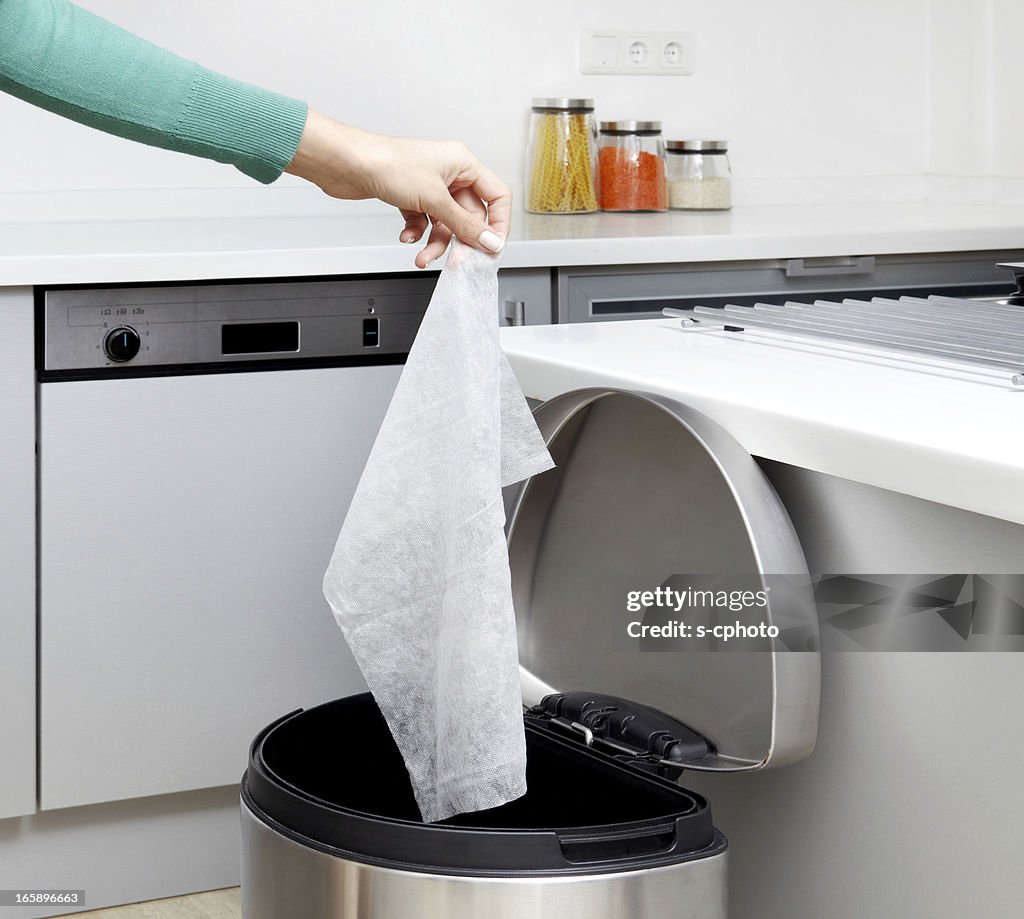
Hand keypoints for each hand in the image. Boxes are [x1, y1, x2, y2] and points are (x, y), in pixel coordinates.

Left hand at [284, 109, 509, 267]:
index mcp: (463, 164)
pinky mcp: (411, 197)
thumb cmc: (387, 164)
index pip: (497, 196)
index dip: (499, 224)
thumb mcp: (434, 199)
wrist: (347, 164)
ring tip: (423, 256)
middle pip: (469, 216)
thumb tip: (490, 242)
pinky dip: (418, 233)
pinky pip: (425, 222)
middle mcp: (449, 174)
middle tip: (457, 260)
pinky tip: (407, 236)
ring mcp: (430, 186)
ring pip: (446, 223)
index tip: (492, 247)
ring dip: (436, 243)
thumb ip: (465, 225)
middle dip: (459, 240)